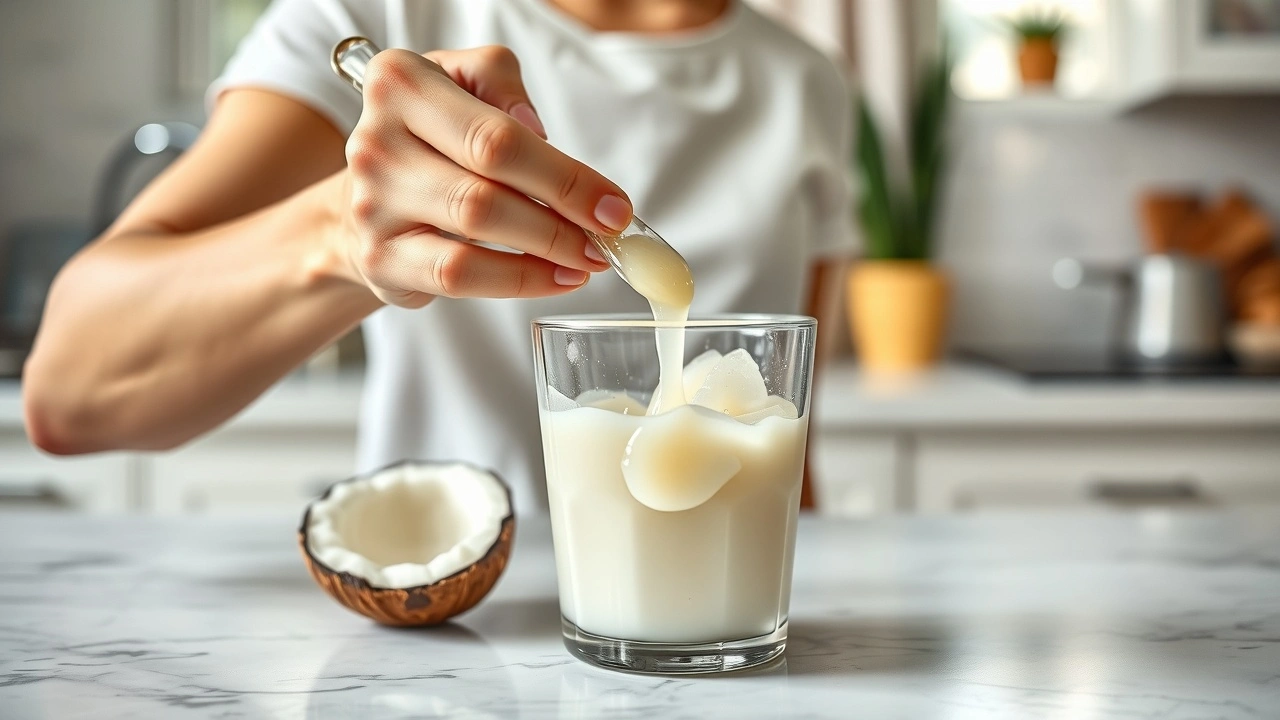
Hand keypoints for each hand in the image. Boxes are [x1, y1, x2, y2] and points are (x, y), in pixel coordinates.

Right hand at [337, 46, 631, 306]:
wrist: (363, 195)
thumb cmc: (428, 134)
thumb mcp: (461, 81)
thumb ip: (500, 84)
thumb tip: (534, 130)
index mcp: (400, 85)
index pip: (497, 136)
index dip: (564, 176)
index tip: (613, 205)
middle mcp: (377, 142)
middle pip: (489, 185)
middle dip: (563, 215)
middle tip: (607, 236)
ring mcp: (373, 205)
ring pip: (475, 230)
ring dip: (546, 250)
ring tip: (587, 258)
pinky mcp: (380, 259)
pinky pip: (458, 275)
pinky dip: (517, 280)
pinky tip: (554, 278)